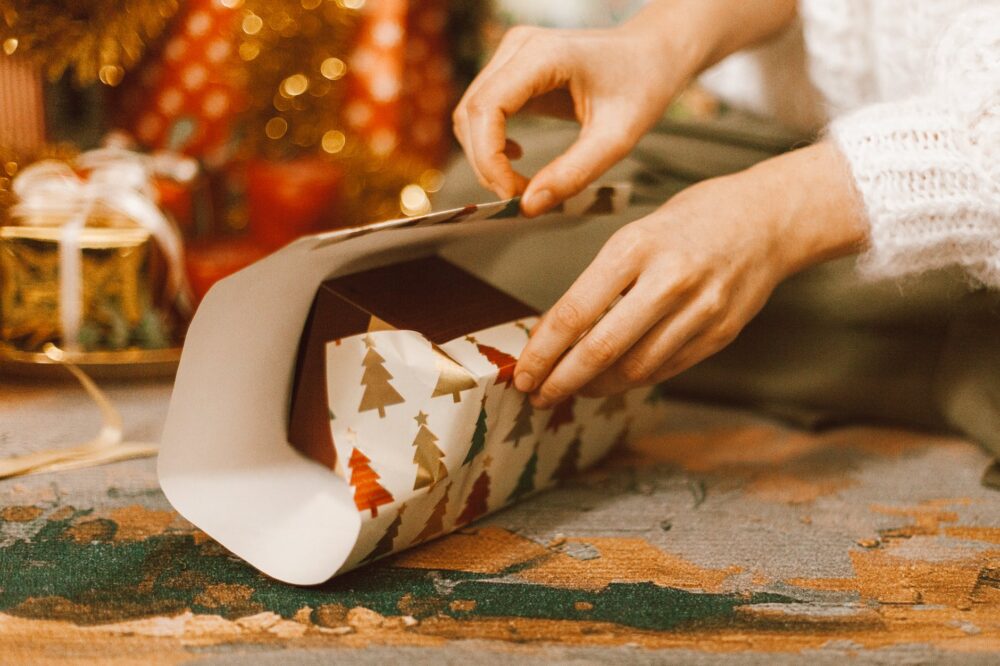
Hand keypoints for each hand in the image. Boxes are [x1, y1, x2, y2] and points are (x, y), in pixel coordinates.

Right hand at [453, 0, 798, 215]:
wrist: (654, 54)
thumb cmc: (643, 84)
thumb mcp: (616, 138)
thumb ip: (573, 174)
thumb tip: (528, 206)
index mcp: (543, 55)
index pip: (486, 109)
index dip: (488, 158)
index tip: (511, 194)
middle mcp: (519, 48)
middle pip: (471, 113)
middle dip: (486, 164)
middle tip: (519, 197)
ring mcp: (512, 56)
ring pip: (471, 114)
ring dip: (486, 157)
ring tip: (520, 184)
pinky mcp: (513, 70)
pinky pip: (484, 112)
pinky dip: (492, 144)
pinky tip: (518, 160)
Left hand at [513, 142, 869, 406]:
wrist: (768, 218)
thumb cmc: (694, 220)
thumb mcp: (636, 234)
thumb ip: (602, 282)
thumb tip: (556, 332)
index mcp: (635, 248)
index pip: (575, 313)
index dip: (543, 353)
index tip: (523, 373)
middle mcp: (668, 280)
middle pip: (601, 350)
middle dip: (562, 381)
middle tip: (538, 395)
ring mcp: (699, 311)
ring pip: (634, 368)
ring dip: (596, 386)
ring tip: (573, 388)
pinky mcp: (720, 333)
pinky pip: (666, 369)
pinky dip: (633, 379)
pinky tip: (614, 379)